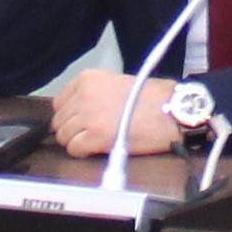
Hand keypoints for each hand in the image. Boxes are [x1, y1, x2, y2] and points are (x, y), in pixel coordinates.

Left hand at [50, 70, 175, 155]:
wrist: (172, 110)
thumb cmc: (153, 98)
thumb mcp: (117, 84)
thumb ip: (94, 94)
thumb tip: (78, 111)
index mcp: (88, 79)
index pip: (60, 102)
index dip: (70, 115)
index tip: (80, 122)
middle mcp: (84, 95)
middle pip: (59, 121)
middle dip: (72, 130)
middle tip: (89, 134)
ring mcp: (88, 115)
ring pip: (64, 136)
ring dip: (77, 142)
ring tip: (96, 142)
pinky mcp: (96, 135)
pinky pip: (74, 149)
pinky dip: (84, 152)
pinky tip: (98, 148)